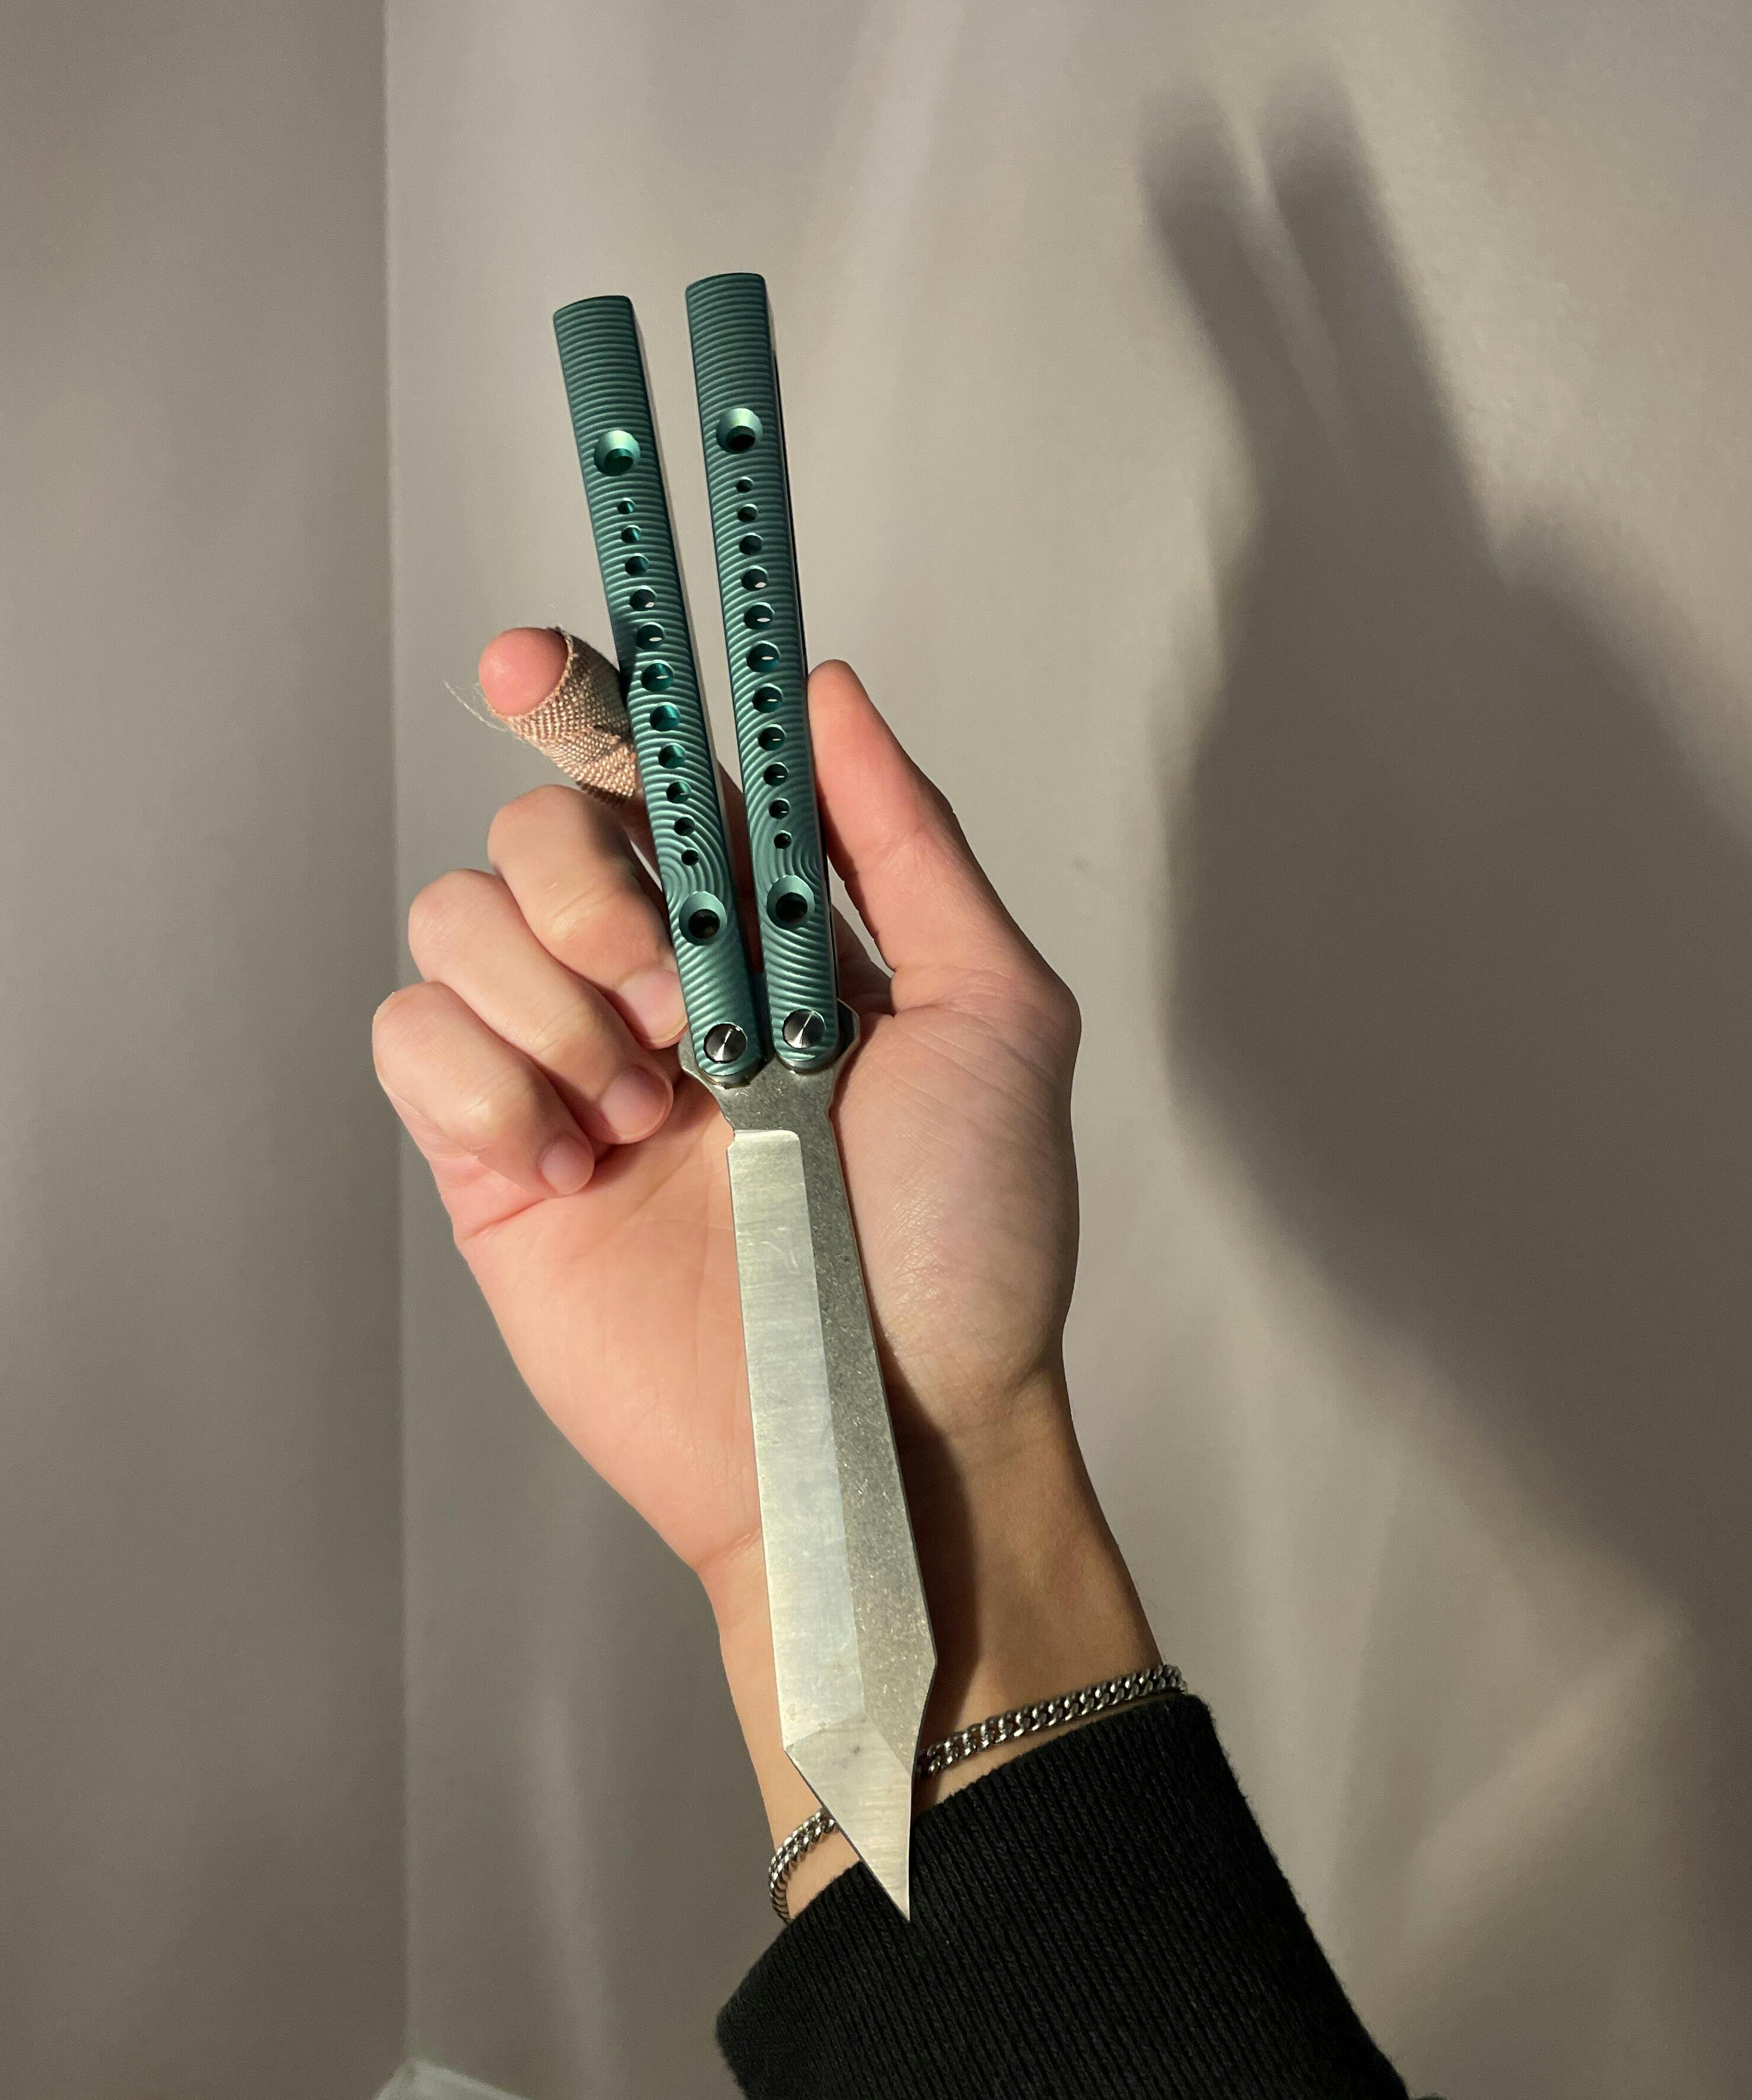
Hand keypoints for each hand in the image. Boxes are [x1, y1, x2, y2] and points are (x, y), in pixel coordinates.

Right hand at [374, 630, 1152, 1891]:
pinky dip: (487, 1084)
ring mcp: (567, 1071)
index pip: (653, 781)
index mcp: (767, 938)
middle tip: (679, 1004)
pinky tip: (575, 1163)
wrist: (883, 1434)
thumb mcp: (993, 1017)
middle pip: (535, 830)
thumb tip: (826, 688)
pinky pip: (411, 1040)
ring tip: (649, 1110)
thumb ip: (904, 841)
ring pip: (455, 920)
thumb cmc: (967, 1244)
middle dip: (592, 890)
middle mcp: (657, 989)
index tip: (536, 665)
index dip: (587, 705)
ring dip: (552, 1001)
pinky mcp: (490, 1160)